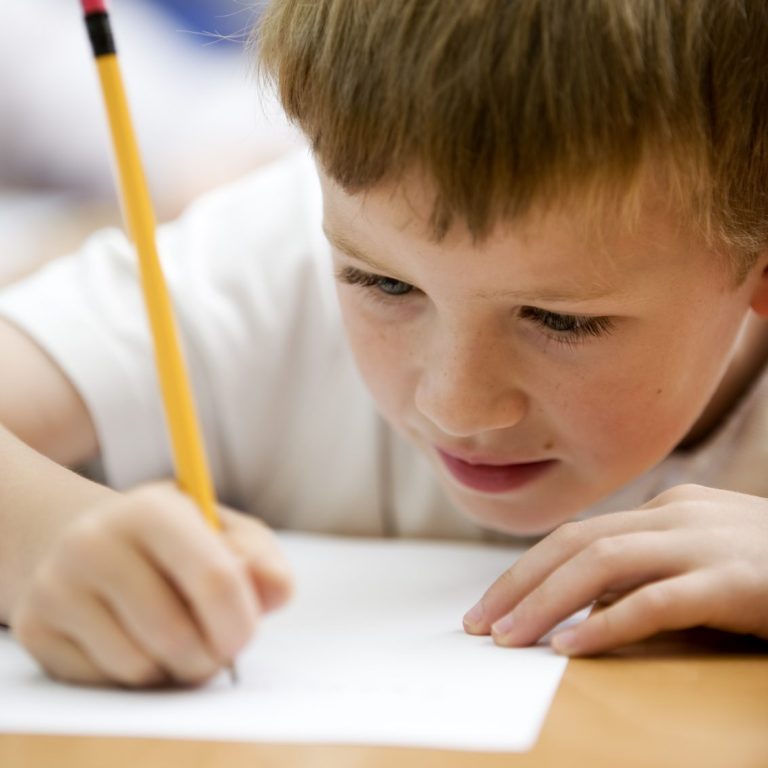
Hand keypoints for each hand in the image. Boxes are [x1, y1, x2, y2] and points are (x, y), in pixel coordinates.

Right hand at [11, 482, 291, 686]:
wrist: (84, 538)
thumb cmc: (173, 540)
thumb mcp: (224, 532)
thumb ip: (261, 560)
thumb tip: (275, 591)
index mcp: (153, 509)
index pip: (215, 579)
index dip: (241, 621)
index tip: (245, 634)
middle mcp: (95, 541)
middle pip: (177, 635)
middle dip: (210, 656)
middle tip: (216, 647)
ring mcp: (57, 584)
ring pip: (140, 667)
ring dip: (173, 669)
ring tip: (176, 639)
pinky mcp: (34, 627)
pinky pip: (104, 682)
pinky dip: (134, 677)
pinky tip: (135, 641)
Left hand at [463, 484, 767, 654]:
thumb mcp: (703, 555)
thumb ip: (650, 565)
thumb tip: (583, 598)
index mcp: (666, 508)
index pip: (578, 533)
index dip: (528, 568)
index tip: (493, 602)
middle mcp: (676, 515)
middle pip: (576, 542)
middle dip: (519, 583)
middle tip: (480, 623)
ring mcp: (704, 544)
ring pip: (602, 564)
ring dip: (546, 602)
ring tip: (508, 638)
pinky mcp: (733, 582)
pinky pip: (655, 601)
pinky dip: (607, 623)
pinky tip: (570, 647)